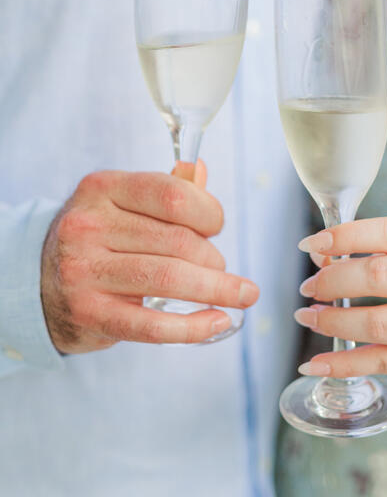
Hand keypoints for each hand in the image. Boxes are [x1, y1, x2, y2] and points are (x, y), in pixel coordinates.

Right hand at [41, 161, 258, 353]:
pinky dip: (192, 327)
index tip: (217, 227)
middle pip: (177, 241)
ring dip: (216, 289)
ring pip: (169, 279)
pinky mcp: (88, 314)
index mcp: (102, 188)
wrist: (36, 282)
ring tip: (240, 296)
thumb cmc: (96, 238)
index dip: (209, 212)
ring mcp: (84, 271)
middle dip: (214, 258)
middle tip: (222, 269)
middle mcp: (88, 226)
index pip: (172, 195)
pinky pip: (150, 324)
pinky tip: (217, 321)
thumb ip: (163, 189)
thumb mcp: (119, 202)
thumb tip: (198, 169)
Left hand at [294, 216, 386, 377]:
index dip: (346, 237)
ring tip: (308, 315)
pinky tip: (316, 362)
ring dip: (333, 321)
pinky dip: (345, 364)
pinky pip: (384, 363)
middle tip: (310, 285)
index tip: (312, 243)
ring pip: (379, 324)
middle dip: (334, 280)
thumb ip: (386, 244)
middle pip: (382, 277)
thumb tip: (322, 252)